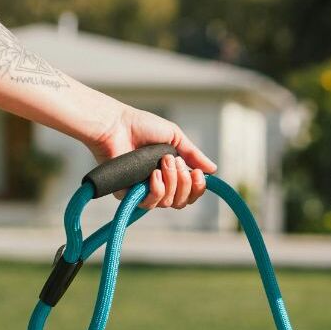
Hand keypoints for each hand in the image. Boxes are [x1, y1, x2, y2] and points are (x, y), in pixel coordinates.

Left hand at [87, 104, 217, 209]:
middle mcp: (159, 185)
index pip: (190, 193)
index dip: (198, 187)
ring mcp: (144, 191)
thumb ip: (193, 155)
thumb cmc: (142, 126)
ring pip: (168, 203)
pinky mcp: (129, 195)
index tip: (196, 173)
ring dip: (171, 182)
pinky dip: (157, 189)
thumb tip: (213, 170)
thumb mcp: (175, 137)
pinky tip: (154, 174)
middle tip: (174, 161)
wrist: (117, 125)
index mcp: (171, 173)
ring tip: (163, 162)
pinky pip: (150, 203)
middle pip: (182, 201)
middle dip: (184, 182)